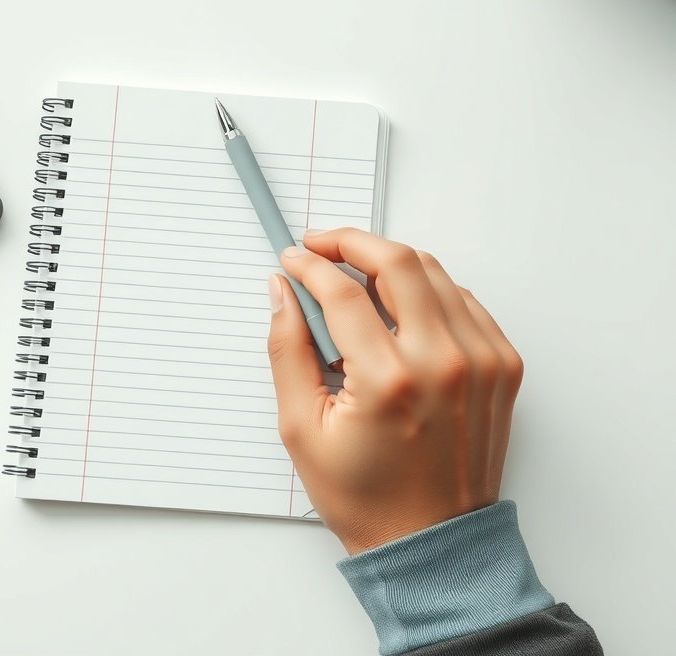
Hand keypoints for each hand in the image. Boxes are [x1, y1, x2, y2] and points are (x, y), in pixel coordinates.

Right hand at [267, 229, 523, 554]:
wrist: (432, 541)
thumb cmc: (365, 496)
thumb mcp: (300, 428)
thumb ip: (287, 350)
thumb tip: (281, 292)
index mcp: (388, 380)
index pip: (341, 292)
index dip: (308, 266)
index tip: (291, 260)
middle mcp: (443, 361)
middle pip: (396, 261)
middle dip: (350, 242)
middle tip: (320, 246)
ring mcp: (482, 360)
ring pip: (433, 273)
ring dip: (389, 262)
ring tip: (355, 277)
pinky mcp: (503, 366)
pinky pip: (463, 301)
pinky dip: (427, 291)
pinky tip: (398, 307)